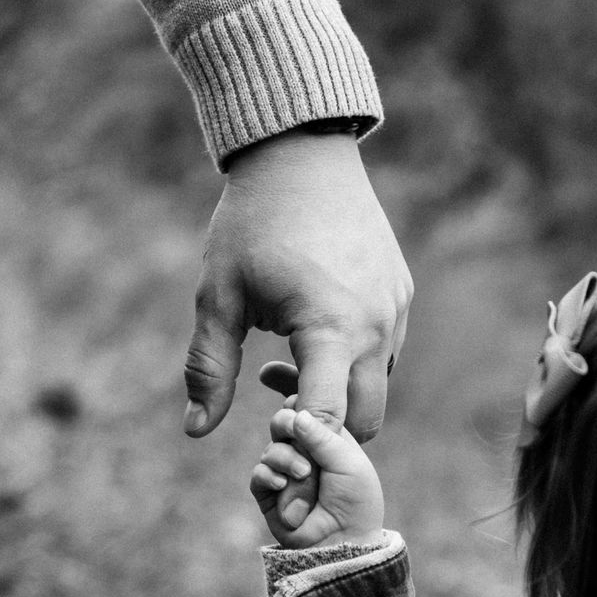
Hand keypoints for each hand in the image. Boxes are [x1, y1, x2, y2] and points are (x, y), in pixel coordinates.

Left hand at [184, 128, 411, 522]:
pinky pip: (386, 353)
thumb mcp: (219, 298)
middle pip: (366, 420)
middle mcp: (375, 325)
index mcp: (330, 329)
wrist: (300, 153)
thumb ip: (208, 369)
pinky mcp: (401, 294)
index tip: (268, 439)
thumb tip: (194, 431)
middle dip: (325, 431)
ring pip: (378, 388)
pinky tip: (312, 339)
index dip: (300, 443)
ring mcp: (395, 309)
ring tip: (282, 364)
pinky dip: (355, 366)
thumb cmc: (250, 224)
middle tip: (273, 407)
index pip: (328, 420)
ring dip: (340, 397)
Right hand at [250, 406, 383, 548]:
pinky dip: (269, 476)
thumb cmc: (355, 502)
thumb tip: (296, 412)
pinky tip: (283, 485)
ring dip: (285, 459)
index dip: (296, 402)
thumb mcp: (347, 461)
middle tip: (294, 430)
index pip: (305, 409)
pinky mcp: (269, 494)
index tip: (291, 397)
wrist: (343, 542)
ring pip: (271, 450)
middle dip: (285, 424)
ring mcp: (285, 473)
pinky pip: (259, 475)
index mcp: (327, 439)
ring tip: (303, 474)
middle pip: (281, 422)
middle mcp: (304, 453)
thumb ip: (321, 434)